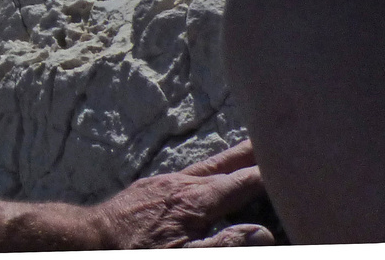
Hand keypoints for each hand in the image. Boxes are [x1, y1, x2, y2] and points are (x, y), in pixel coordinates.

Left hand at [91, 142, 270, 247]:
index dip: (269, 174)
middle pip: (225, 164)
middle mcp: (181, 184)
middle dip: (251, 153)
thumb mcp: (185, 256)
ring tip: (248, 153)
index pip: (242, 183)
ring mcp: (164, 183)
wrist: (89, 239)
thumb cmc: (137, 251)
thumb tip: (265, 234)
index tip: (294, 163)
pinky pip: (187, 174)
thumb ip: (226, 246)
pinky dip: (207, 170)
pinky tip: (208, 176)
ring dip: (229, 160)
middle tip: (275, 137)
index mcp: (195, 201)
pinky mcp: (150, 187)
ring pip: (205, 167)